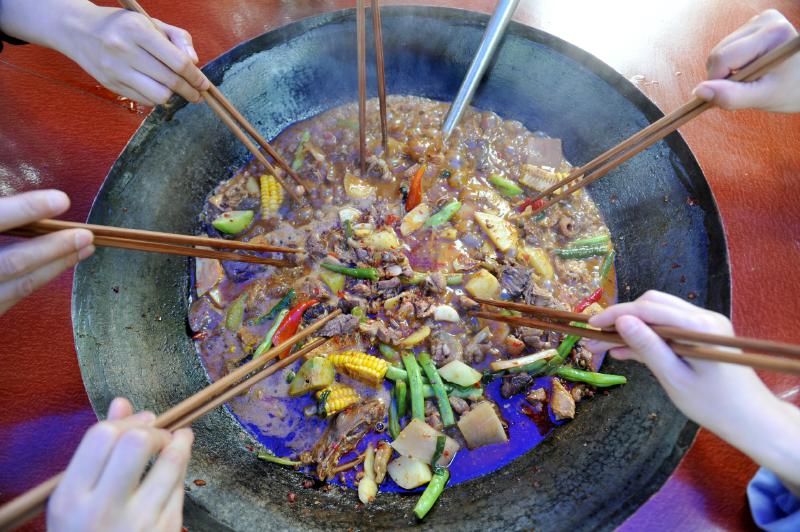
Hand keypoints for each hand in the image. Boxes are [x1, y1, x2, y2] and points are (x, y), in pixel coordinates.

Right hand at [0, 190, 93, 316]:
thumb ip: (3, 214)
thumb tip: (31, 207)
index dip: (26, 210)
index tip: (61, 200)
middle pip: (15, 261)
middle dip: (55, 248)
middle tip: (86, 234)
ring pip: (22, 284)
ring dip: (57, 264)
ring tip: (87, 247)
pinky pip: (16, 296)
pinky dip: (42, 277)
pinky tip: (62, 263)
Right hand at [47, 398, 193, 531]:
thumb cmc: (87, 530)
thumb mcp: (79, 495)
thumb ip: (98, 449)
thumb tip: (122, 402)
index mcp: (71, 498)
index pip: (101, 436)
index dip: (128, 421)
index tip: (142, 420)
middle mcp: (101, 510)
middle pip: (136, 443)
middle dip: (154, 430)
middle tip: (159, 434)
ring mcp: (137, 523)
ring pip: (170, 462)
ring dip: (181, 442)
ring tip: (181, 438)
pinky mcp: (165, 531)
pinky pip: (181, 487)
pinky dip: (183, 469)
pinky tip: (180, 463)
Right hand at [61, 3, 209, 105]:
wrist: (78, 30)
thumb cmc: (123, 25)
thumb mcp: (151, 22)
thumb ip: (179, 38)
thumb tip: (195, 62)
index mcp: (137, 30)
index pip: (177, 61)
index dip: (195, 76)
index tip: (204, 83)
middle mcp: (124, 50)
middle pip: (170, 82)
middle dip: (190, 91)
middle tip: (198, 94)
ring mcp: (115, 70)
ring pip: (158, 96)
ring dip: (173, 96)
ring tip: (177, 90)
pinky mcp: (110, 85)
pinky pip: (144, 100)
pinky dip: (156, 98)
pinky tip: (156, 88)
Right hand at [586, 290, 799, 489]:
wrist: (750, 420)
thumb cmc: (714, 405)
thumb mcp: (675, 379)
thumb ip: (648, 347)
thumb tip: (621, 321)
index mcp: (699, 326)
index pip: (649, 308)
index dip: (616, 314)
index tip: (591, 326)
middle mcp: (703, 317)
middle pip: (653, 304)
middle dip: (621, 318)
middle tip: (595, 337)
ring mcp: (704, 324)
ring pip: (657, 315)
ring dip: (630, 327)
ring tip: (602, 346)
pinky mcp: (701, 335)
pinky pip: (667, 328)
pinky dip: (645, 336)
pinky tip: (622, 350)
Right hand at [693, 9, 799, 111]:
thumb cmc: (790, 91)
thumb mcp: (762, 98)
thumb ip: (731, 96)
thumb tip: (699, 91)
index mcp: (772, 34)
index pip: (723, 58)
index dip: (719, 82)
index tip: (734, 94)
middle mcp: (765, 20)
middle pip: (718, 53)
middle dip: (723, 76)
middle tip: (745, 88)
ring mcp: (759, 20)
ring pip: (719, 50)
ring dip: (727, 70)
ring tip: (750, 78)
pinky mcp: (754, 24)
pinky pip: (726, 46)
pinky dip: (731, 62)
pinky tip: (750, 68)